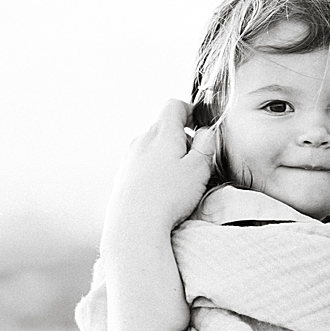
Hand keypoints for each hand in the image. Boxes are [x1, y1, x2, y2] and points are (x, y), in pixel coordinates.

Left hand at [104, 99, 215, 243]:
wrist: (134, 224)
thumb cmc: (168, 196)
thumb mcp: (200, 167)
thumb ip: (207, 143)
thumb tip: (206, 131)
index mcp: (161, 132)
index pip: (173, 106)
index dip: (189, 111)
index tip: (199, 126)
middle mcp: (141, 140)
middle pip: (163, 127)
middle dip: (181, 139)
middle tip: (194, 161)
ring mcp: (129, 158)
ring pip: (152, 147)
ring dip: (167, 156)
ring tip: (178, 180)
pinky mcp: (122, 176)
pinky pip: (142, 164)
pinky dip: (154, 170)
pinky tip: (161, 191)